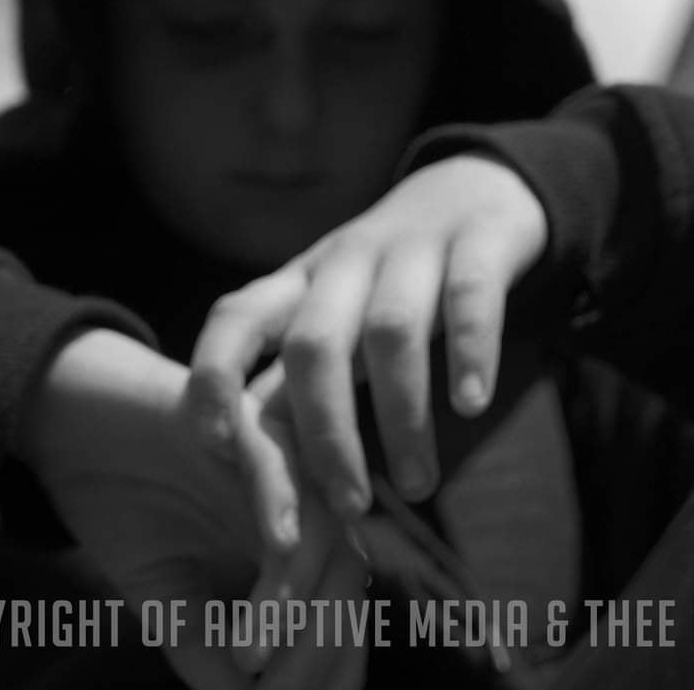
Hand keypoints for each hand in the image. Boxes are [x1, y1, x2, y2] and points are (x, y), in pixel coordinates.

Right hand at [18, 329, 363, 688]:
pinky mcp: (242, 417)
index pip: (339, 613)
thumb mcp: (166, 600)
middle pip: (346, 578)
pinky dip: (281, 509)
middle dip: (314, 648)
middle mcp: (305, 499)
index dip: (325, 668)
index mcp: (298, 542)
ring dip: (294, 600)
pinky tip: (273, 551)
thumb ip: (208, 648)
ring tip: (251, 652)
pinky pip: (279, 464)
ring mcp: (280, 457)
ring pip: (323, 532)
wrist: (72, 425)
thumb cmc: (125, 508)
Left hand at [186, 154, 546, 518]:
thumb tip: (267, 492)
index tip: (214, 443)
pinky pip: (468, 294)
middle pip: (315, 345)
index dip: (214, 373)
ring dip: (401, 416)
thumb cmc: (392, 280)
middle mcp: (346, 261)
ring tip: (419, 485)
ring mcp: (412, 247)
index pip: (236, 317)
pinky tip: (470, 404)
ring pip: (391, 331)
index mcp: (301, 282)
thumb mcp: (337, 318)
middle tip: (348, 506)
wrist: (477, 188)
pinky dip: (469, 351)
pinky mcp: (478, 239)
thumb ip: (301, 387)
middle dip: (325, 434)